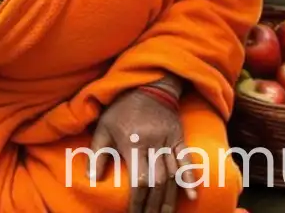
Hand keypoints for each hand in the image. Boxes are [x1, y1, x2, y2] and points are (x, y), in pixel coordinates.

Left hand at [90, 86, 193, 212]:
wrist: (147, 85)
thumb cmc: (120, 108)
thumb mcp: (103, 127)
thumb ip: (97, 154)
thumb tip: (91, 179)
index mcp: (132, 143)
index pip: (138, 180)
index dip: (137, 201)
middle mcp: (152, 144)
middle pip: (156, 182)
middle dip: (153, 205)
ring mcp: (168, 141)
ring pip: (172, 176)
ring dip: (169, 199)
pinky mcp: (179, 137)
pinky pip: (187, 160)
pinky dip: (190, 178)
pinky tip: (192, 197)